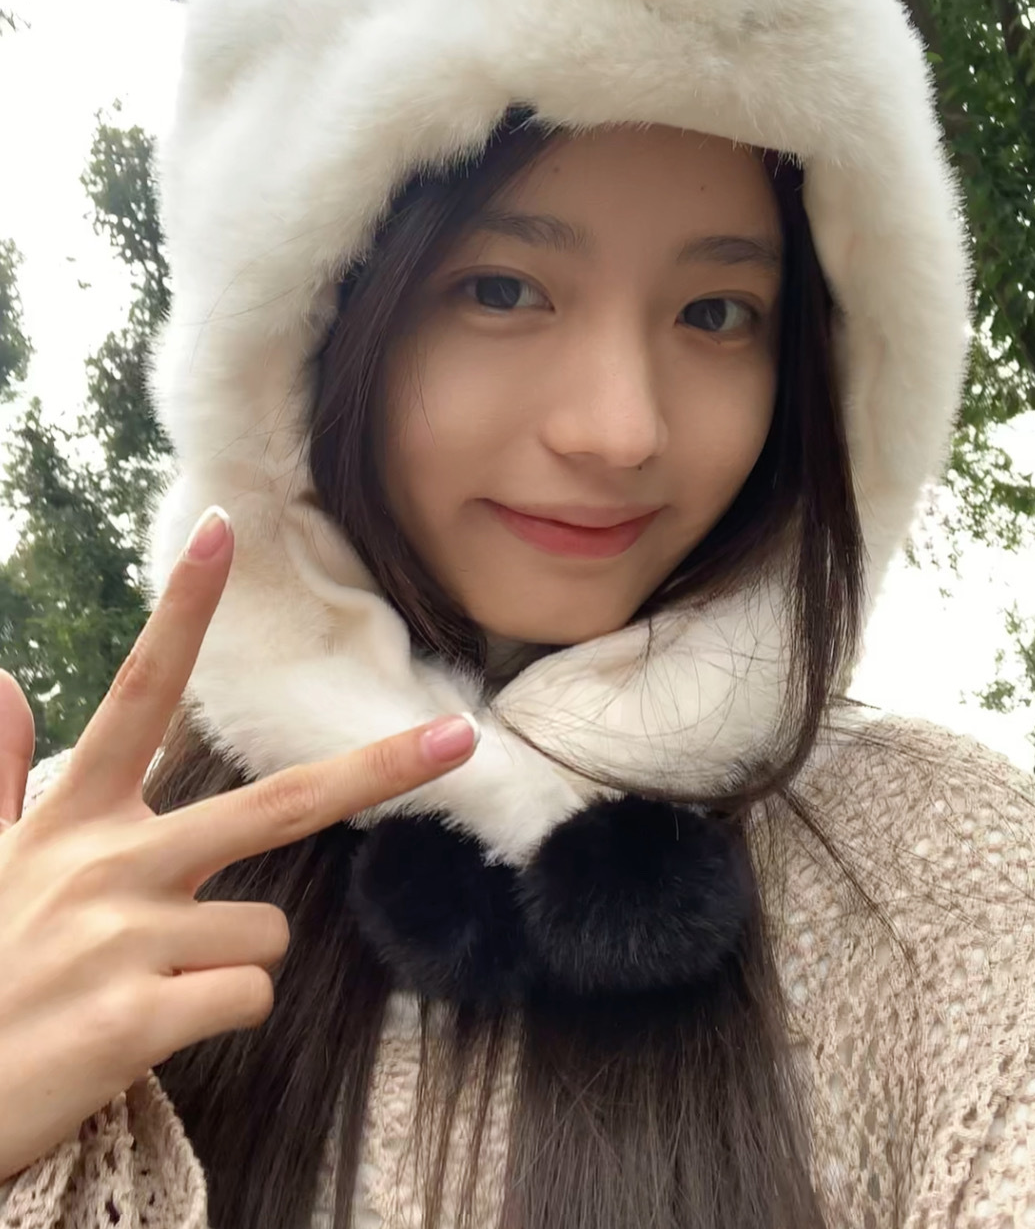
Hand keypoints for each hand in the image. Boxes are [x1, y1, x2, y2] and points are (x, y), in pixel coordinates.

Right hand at [0, 508, 477, 1183]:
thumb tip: (4, 682)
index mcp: (75, 815)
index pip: (139, 691)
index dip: (183, 610)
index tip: (223, 531)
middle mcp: (111, 862)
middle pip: (278, 801)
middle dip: (380, 768)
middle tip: (461, 736)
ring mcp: (127, 938)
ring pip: (270, 929)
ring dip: (229, 959)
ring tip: (148, 983)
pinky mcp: (139, 1019)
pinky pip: (247, 996)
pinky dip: (216, 1014)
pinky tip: (149, 1030)